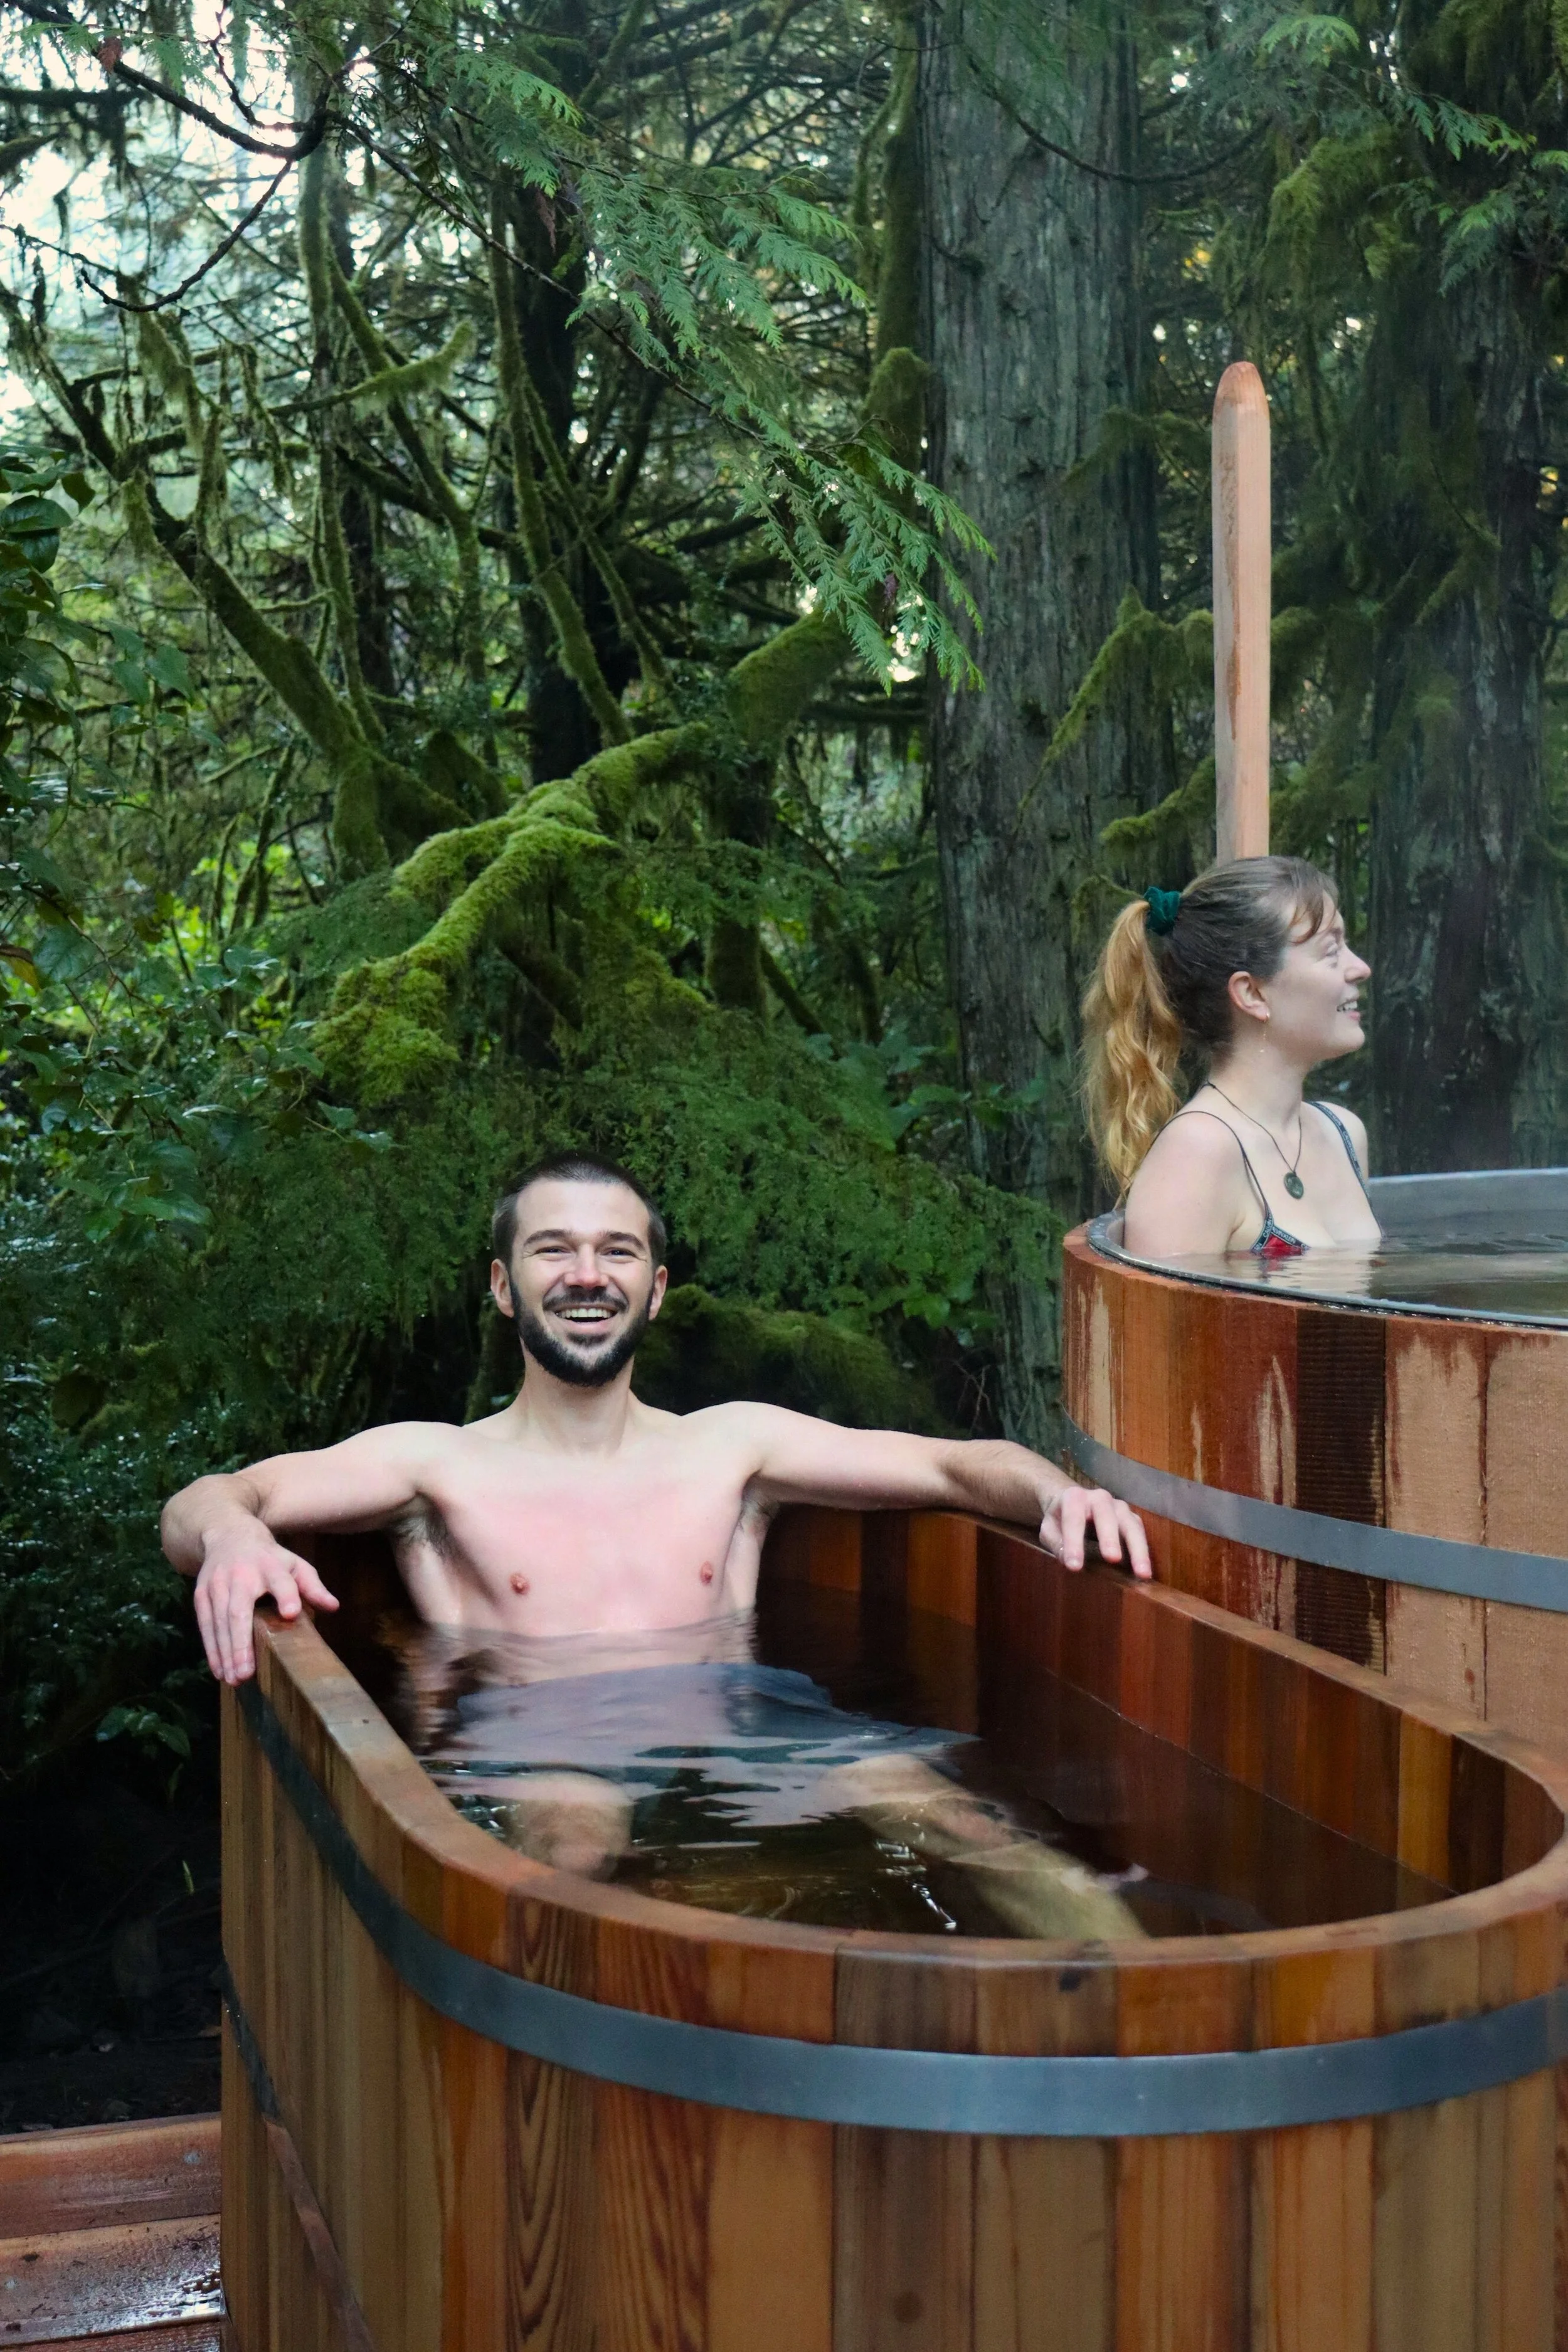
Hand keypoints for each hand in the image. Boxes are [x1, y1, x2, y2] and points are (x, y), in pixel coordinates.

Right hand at [193, 1531, 338, 1683]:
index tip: (291, 1612)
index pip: (280, 1580)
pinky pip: (205, 1625)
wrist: (228, 1536)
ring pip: (220, 1622)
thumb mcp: (295, 1564)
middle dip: (241, 1643)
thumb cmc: (269, 1558)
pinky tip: (219, 1671)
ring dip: (225, 1653)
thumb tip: (333, 1607)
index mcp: (270, 1565)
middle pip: (239, 1610)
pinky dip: (212, 1650)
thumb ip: (312, 1586)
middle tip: (247, 1673)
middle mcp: (241, 1575)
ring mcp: (217, 1585)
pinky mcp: (202, 1595)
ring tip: (235, 1679)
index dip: (286, 1595)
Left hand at [1038, 1484, 1151, 1578]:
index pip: (1073, 1519)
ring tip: (1142, 1572)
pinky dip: (1143, 1551)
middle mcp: (1100, 1498)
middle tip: (1112, 1559)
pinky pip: (1139, 1532)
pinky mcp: (1131, 1518)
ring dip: (1137, 1548)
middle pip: (1106, 1516)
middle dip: (1110, 1538)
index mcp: (1074, 1497)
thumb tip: (1069, 1562)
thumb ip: (1056, 1543)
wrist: (1074, 1502)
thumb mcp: (1049, 1529)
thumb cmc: (1060, 1518)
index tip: (1074, 1566)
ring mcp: (1119, 1507)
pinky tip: (1145, 1571)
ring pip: (1131, 1525)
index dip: (1073, 1543)